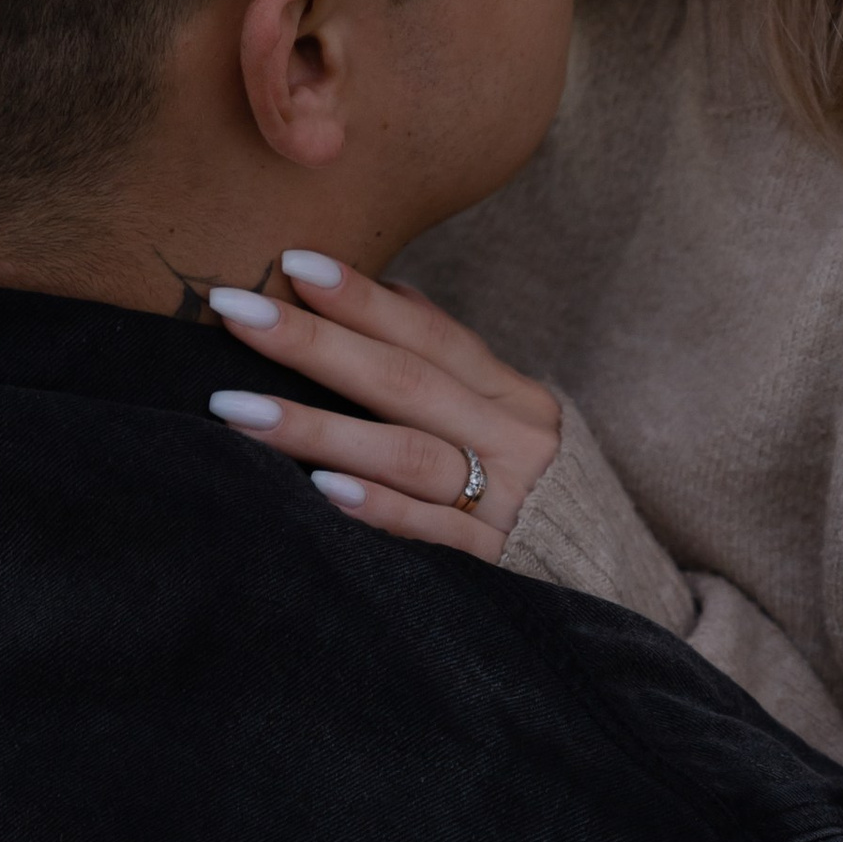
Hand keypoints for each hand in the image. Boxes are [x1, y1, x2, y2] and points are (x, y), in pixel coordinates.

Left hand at [203, 253, 562, 558]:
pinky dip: (379, 507)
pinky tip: (322, 488)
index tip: (292, 263)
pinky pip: (430, 532)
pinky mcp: (494, 563)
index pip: (429, 335)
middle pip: (406, 382)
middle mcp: (513, 442)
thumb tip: (387, 288)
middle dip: (316, 344)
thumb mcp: (506, 419)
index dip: (362, 299)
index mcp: (511, 398)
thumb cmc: (535, 491)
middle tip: (235, 312)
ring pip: (407, 454)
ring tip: (237, 408)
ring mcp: (506, 503)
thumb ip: (450, 363)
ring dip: (318, 429)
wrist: (606, 579)